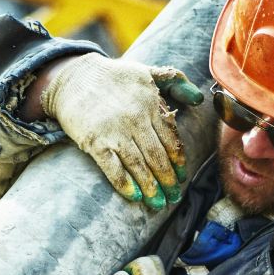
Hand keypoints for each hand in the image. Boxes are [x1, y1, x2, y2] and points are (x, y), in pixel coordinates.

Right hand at [40, 54, 202, 208]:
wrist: (74, 77)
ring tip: (158, 203)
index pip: (171, 140)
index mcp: (151, 104)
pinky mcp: (94, 141)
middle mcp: (136, 119)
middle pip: (158, 157)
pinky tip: (135, 196)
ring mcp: (114, 132)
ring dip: (151, 187)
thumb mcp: (148, 71)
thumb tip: (199, 98)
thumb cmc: (114, 76)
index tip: (181, 178)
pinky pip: (112, 167)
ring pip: (138, 165)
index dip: (178, 162)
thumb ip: (176, 82)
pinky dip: (124, 184)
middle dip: (168, 181)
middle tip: (173, 198)